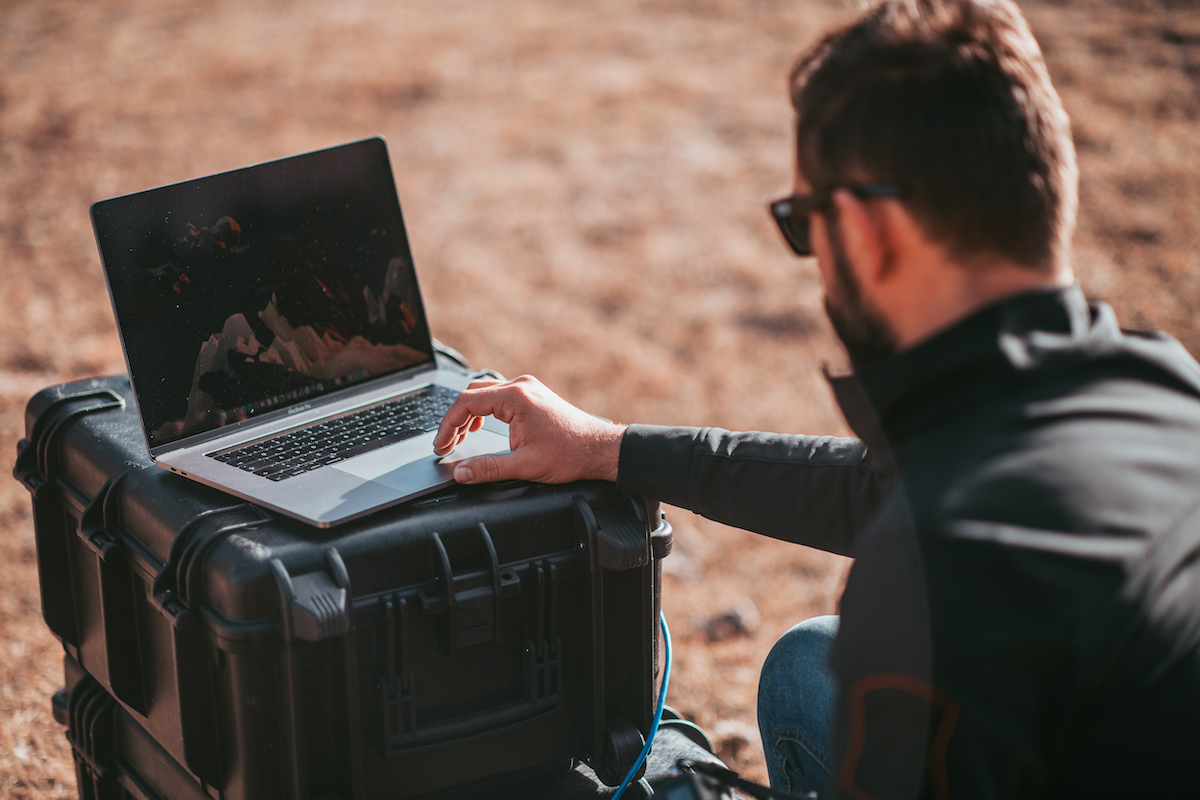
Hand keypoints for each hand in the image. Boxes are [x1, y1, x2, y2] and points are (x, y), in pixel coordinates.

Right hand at [433, 375, 626, 484]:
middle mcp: (521, 387)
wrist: (599, 449)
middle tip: (447, 445)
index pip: (466, 402)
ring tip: (459, 440)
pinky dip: (484, 412)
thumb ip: (488, 469)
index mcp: (516, 397)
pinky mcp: (533, 396)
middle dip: (455, 420)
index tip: (441, 446)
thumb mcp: (525, 466)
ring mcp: (528, 389)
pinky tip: (480, 429)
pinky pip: (499, 397)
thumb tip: (461, 473)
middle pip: (472, 394)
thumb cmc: (570, 454)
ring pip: (485, 394)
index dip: (447, 425)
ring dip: (469, 415)